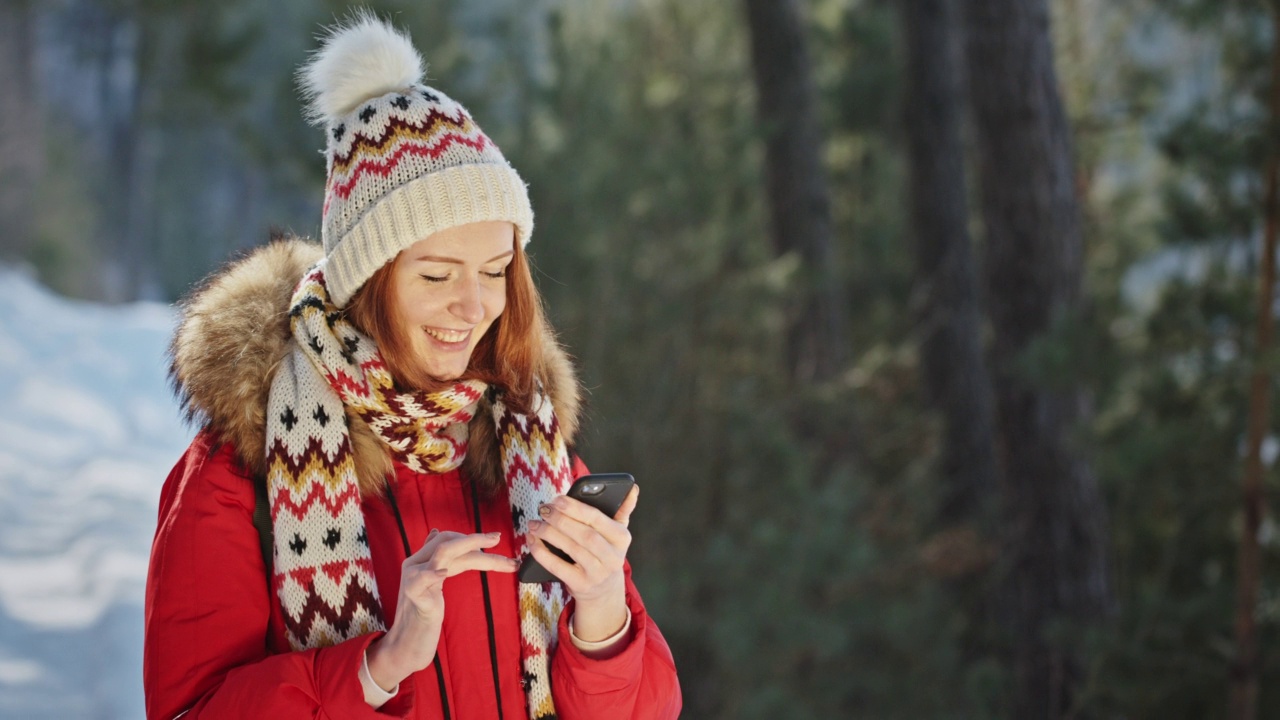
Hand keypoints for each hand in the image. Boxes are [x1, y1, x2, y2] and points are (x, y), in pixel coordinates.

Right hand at [366, 529, 517, 689]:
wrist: (406, 645)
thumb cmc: (422, 615)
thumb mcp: (432, 583)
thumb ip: (436, 559)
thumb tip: (436, 531)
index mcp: (421, 561)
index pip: (447, 540)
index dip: (472, 539)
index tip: (496, 541)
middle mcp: (415, 566)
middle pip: (447, 543)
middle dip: (477, 540)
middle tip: (499, 537)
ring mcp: (412, 581)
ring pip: (442, 554)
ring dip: (471, 546)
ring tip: (492, 545)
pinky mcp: (413, 599)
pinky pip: (420, 581)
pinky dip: (431, 575)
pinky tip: (443, 573)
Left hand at [527, 485, 638, 641]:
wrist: (604, 591)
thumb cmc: (606, 552)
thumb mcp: (617, 534)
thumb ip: (622, 510)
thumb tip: (633, 488)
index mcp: (621, 538)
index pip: (598, 519)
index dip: (576, 508)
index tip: (557, 499)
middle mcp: (613, 557)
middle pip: (584, 535)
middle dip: (561, 520)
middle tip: (543, 509)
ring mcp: (597, 573)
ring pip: (571, 549)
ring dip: (549, 534)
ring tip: (535, 523)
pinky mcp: (581, 585)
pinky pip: (558, 568)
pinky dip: (543, 553)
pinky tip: (533, 541)